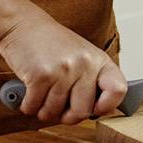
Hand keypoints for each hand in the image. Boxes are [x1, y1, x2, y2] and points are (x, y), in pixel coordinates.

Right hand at [0, 10, 128, 123]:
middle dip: (66, 117)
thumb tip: (95, 113)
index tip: (94, 108)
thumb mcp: (81, 57)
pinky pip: (34, 107)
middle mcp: (85, 64)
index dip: (107, 106)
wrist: (24, 26)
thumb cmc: (52, 45)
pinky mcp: (41, 75)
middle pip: (82, 111)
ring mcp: (64, 69)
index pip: (118, 90)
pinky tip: (29, 94)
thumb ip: (90, 81)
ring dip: (43, 111)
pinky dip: (28, 106)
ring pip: (54, 112)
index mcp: (99, 61)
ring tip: (41, 96)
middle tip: (57, 108)